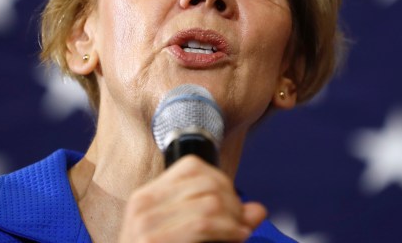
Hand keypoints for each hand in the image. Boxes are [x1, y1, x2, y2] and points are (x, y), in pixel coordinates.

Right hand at [119, 155, 267, 242]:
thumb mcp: (192, 236)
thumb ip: (225, 221)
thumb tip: (259, 210)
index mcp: (147, 195)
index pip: (192, 166)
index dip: (222, 182)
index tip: (233, 206)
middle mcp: (143, 202)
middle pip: (206, 183)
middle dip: (233, 203)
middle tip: (241, 224)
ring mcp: (144, 221)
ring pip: (210, 202)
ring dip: (234, 219)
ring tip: (239, 233)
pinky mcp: (151, 240)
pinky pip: (202, 224)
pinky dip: (227, 230)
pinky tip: (236, 237)